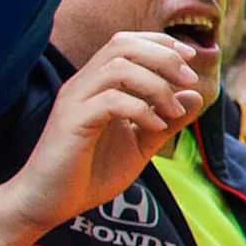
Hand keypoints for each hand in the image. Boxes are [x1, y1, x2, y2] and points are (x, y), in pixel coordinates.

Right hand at [0, 33, 205, 233]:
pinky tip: (155, 128)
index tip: (191, 57)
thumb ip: (166, 120)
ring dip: (156, 84)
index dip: (161, 43)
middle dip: (163, 57)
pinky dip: (140, 109)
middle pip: (122, 46)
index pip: (126, 43)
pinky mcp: (71, 121)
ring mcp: (75, 101)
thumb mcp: (140, 145)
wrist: (50, 202)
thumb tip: (196, 95)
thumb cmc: (90, 173)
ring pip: (117, 68)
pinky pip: (110, 100)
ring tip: (174, 111)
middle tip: (188, 80)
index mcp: (97, 85)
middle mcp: (83, 85)